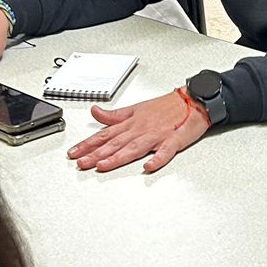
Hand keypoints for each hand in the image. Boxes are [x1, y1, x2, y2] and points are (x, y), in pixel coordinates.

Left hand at [69, 90, 208, 173]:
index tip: (73, 153)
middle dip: (96, 154)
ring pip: (134, 147)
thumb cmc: (166, 106)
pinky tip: (148, 167)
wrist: (193, 100)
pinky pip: (165, 151)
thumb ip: (114, 115)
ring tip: (103, 166)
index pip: (105, 135)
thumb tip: (95, 112)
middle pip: (115, 143)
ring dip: (118, 157)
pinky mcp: (174, 140)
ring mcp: (157, 135)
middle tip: (81, 163)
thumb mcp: (136, 108)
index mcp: (131, 123)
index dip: (88, 144)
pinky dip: (157, 159)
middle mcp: (140, 129)